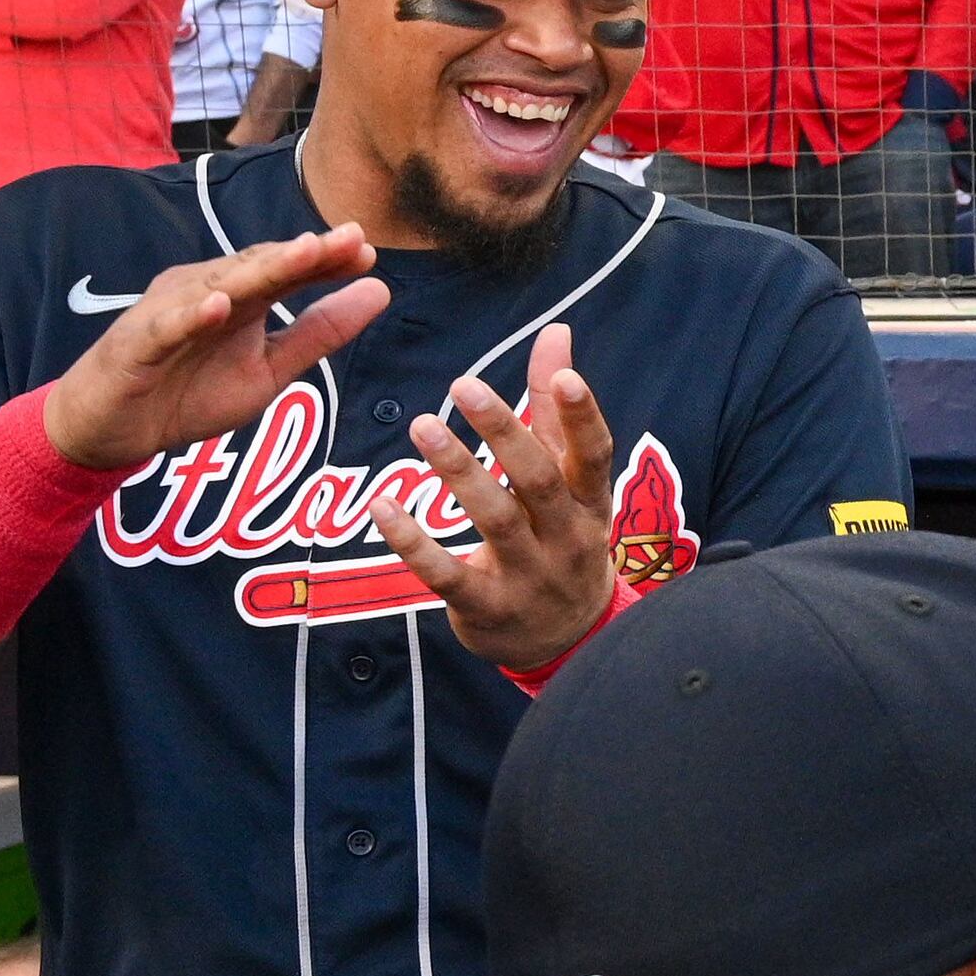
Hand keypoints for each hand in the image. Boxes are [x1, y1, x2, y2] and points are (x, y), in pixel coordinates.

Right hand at [38, 228, 394, 473]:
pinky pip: (166, 327)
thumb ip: (319, 333)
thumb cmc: (186, 394)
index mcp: (238, 298)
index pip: (286, 272)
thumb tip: (381, 291)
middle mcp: (204, 292)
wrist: (110, 431)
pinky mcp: (136, 344)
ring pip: (218, 287)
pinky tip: (219, 306)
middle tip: (348, 237)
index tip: (368, 252)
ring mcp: (167, 313)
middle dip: (302, 254)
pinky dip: (192, 316)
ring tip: (303, 254)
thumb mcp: (268, 370)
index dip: (325, 261)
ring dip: (259, 270)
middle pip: (257, 268)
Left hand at [365, 322, 622, 673]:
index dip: (583, 418)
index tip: (566, 377)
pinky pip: (447, 575)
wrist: (566, 642)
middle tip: (463, 386)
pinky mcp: (486, 608)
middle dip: (504, 433)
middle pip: (539, 482)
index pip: (594, 457)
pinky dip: (413, 542)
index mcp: (591, 503)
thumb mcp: (572, 483)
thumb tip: (556, 333)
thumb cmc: (562, 541)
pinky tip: (382, 507)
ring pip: (496, 522)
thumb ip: (555, 410)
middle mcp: (567, 539)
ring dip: (459, 473)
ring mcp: (529, 578)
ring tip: (422, 427)